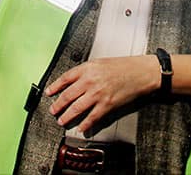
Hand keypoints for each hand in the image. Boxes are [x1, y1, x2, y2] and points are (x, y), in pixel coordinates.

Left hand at [44, 55, 159, 134]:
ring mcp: (98, 94)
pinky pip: (92, 117)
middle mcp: (90, 81)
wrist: (141, 73)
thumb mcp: (100, 63)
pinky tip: (81, 128)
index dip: (55, 87)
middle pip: (67, 95)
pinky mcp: (107, 105)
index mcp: (88, 68)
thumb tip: (73, 81)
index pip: (65, 78)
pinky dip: (85, 124)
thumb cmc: (123, 66)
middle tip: (53, 110)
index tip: (49, 93)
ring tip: (62, 121)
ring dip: (67, 116)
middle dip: (58, 105)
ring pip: (76, 108)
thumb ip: (86, 71)